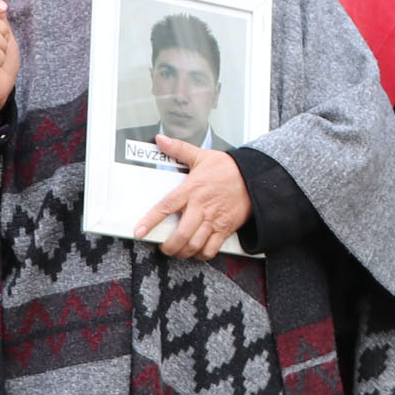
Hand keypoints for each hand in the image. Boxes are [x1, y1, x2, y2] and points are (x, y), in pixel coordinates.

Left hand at [136, 137, 252, 256]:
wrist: (254, 177)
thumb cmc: (228, 168)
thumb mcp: (201, 155)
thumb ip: (178, 149)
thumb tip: (161, 140)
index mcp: (191, 190)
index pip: (166, 207)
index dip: (150, 221)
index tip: (139, 231)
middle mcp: (201, 207)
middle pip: (180, 234)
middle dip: (169, 246)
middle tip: (163, 247)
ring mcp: (214, 220)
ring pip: (194, 245)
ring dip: (183, 252)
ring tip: (178, 251)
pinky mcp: (225, 228)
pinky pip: (211, 249)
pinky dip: (202, 254)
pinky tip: (197, 251)